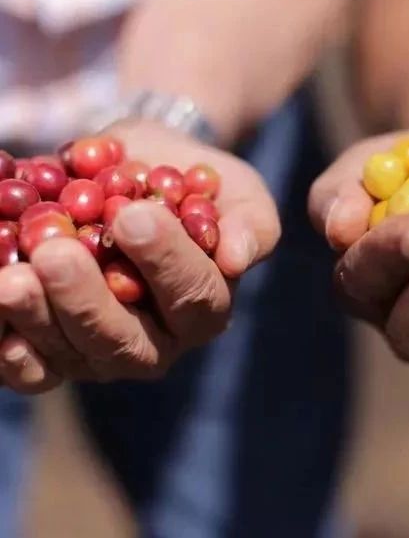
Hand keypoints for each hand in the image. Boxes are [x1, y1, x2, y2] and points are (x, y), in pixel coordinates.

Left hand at [0, 121, 279, 393]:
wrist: (138, 175)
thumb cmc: (193, 185)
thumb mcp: (238, 192)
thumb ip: (251, 223)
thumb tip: (237, 257)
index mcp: (205, 306)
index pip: (193, 295)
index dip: (166, 262)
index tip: (135, 216)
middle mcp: (157, 342)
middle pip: (125, 342)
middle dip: (88, 301)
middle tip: (55, 252)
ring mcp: (102, 351)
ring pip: (70, 355)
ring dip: (37, 319)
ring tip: (10, 276)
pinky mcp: (56, 351)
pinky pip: (30, 366)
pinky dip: (8, 347)